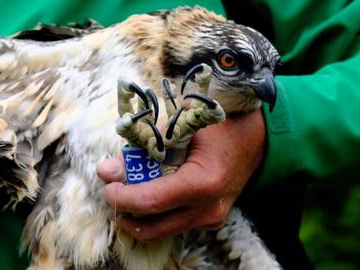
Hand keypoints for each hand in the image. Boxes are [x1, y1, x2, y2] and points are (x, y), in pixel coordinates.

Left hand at [97, 109, 265, 240]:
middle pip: (152, 227)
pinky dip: (156, 214)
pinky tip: (153, 193)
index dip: (122, 197)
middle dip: (125, 212)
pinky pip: (174, 225)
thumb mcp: (177, 132)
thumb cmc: (216, 128)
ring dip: (138, 216)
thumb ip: (142, 152)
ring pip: (161, 231)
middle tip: (114, 192)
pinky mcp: (210, 222)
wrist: (253, 140)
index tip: (108, 186)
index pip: (150, 202)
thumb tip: (106, 171)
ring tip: (129, 193)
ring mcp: (211, 220)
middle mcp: (209, 209)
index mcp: (203, 183)